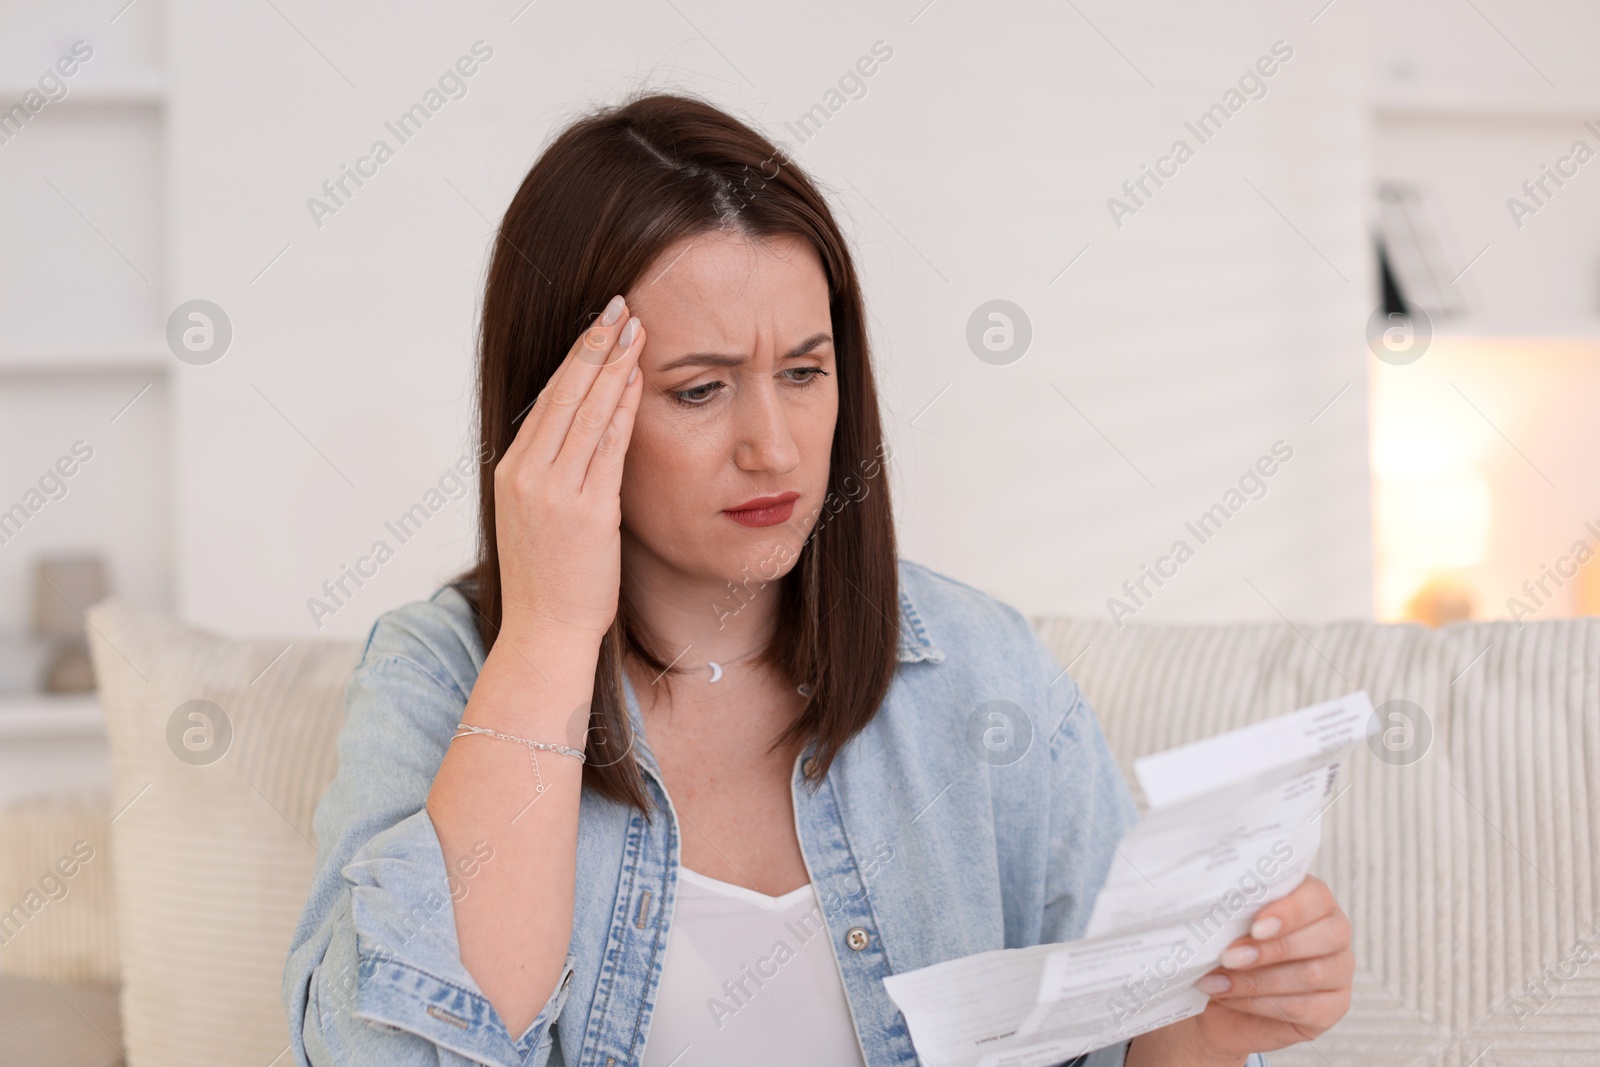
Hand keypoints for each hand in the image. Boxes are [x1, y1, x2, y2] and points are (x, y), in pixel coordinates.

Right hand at [493, 293, 645, 644]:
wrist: (544, 634)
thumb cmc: (550, 583)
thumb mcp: (540, 519)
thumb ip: (555, 477)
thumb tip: (579, 440)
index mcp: (512, 473)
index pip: (546, 401)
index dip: (574, 360)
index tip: (597, 327)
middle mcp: (527, 475)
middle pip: (563, 394)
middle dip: (594, 346)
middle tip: (620, 306)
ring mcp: (554, 491)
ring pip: (586, 412)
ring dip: (613, 365)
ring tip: (636, 329)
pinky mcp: (585, 510)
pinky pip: (608, 447)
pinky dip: (623, 408)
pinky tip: (638, 380)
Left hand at [1184, 874, 1353, 1058]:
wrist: (1217, 1001)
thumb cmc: (1225, 949)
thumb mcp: (1227, 923)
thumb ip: (1234, 910)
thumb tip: (1216, 905)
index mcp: (1313, 900)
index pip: (1317, 898)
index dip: (1289, 912)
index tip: (1255, 927)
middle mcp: (1335, 933)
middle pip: (1325, 937)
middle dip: (1272, 949)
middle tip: (1228, 957)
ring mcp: (1339, 972)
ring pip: (1312, 974)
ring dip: (1257, 979)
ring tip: (1218, 981)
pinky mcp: (1332, 1008)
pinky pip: (1303, 1007)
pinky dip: (1259, 1003)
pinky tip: (1229, 998)